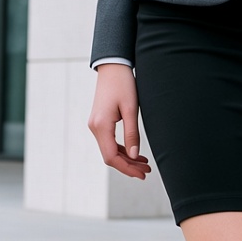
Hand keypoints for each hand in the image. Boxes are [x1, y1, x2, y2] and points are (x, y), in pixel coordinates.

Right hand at [87, 64, 151, 178]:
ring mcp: (95, 125)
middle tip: (146, 171)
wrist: (113, 66)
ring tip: (144, 163)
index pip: (111, 157)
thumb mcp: (130, 108)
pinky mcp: (99, 121)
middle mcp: (94, 127)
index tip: (142, 174)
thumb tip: (135, 155)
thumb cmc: (123, 83)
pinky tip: (134, 151)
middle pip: (110, 156)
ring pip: (109, 150)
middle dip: (128, 165)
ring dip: (126, 158)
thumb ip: (132, 133)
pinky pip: (109, 141)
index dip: (127, 168)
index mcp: (101, 126)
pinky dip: (121, 148)